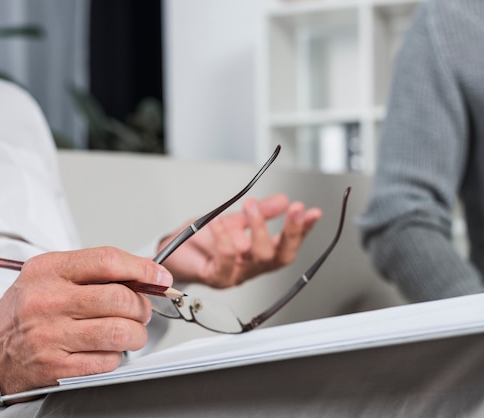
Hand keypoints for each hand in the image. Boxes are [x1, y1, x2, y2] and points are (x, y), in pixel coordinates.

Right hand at [0, 247, 173, 398]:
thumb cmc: (30, 309)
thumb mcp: (53, 275)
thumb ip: (96, 271)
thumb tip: (147, 276)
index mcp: (49, 270)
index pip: (108, 261)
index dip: (143, 269)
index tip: (161, 278)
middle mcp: (48, 301)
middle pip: (120, 299)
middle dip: (143, 307)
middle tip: (142, 311)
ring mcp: (50, 335)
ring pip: (119, 332)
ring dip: (137, 334)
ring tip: (131, 332)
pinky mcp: (55, 367)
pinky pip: (107, 360)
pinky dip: (117, 356)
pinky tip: (107, 350)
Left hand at [158, 194, 321, 287]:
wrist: (171, 252)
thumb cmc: (201, 241)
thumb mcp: (235, 219)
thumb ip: (260, 211)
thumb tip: (283, 200)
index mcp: (259, 255)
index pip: (288, 244)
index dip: (303, 229)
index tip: (312, 213)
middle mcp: (251, 267)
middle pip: (282, 257)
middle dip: (292, 232)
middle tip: (296, 210)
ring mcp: (236, 274)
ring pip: (260, 258)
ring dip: (260, 229)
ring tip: (252, 207)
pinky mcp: (216, 277)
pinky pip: (227, 260)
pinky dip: (225, 239)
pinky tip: (221, 223)